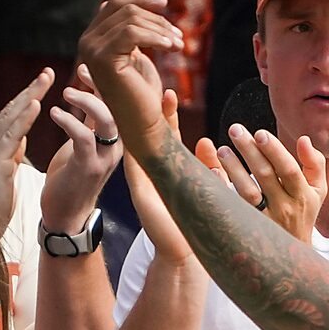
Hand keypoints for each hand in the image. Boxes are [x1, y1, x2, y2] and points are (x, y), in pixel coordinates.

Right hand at [0, 67, 53, 229]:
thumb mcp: (5, 173)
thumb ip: (11, 152)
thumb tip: (22, 136)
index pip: (12, 117)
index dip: (27, 98)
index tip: (44, 82)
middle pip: (11, 111)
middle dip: (30, 90)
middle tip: (48, 71)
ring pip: (10, 118)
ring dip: (28, 97)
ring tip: (45, 80)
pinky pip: (12, 137)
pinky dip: (24, 119)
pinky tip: (36, 105)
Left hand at [40, 67, 122, 232]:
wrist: (66, 216)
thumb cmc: (72, 178)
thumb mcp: (83, 144)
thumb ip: (89, 122)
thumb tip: (87, 93)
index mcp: (114, 141)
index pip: (118, 104)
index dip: (105, 82)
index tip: (86, 67)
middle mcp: (115, 149)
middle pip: (120, 108)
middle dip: (102, 86)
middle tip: (81, 72)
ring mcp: (105, 159)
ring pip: (108, 121)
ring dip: (87, 102)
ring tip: (66, 92)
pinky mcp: (89, 168)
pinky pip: (85, 138)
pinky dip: (69, 121)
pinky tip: (54, 113)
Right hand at [78, 0, 184, 162]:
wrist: (144, 128)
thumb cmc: (145, 97)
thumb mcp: (140, 57)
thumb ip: (135, 32)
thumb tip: (146, 4)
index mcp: (93, 39)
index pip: (115, 6)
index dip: (141, 1)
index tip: (164, 4)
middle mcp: (86, 42)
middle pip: (123, 9)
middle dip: (155, 19)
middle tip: (178, 36)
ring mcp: (92, 49)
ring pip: (130, 19)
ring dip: (160, 30)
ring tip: (179, 45)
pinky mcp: (103, 59)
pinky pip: (132, 33)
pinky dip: (155, 37)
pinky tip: (171, 48)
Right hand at [123, 88, 206, 263]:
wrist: (181, 254)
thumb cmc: (195, 226)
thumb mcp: (206, 189)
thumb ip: (209, 166)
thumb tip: (207, 142)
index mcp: (168, 165)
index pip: (164, 128)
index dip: (163, 106)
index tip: (163, 84)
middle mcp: (151, 166)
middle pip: (142, 126)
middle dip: (135, 100)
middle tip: (130, 74)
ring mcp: (142, 175)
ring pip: (132, 136)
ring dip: (124, 112)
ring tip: (119, 88)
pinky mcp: (137, 186)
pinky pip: (129, 157)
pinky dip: (125, 137)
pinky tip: (121, 118)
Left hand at [198, 125, 325, 242]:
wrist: (294, 257)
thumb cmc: (304, 214)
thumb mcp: (317, 191)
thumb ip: (314, 163)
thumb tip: (303, 139)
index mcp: (303, 196)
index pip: (289, 170)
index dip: (275, 151)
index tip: (260, 133)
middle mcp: (286, 209)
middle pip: (266, 176)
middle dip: (250, 151)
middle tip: (235, 129)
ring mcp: (267, 221)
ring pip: (248, 192)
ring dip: (234, 168)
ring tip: (222, 150)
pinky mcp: (251, 229)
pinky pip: (235, 208)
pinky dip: (223, 190)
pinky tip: (212, 172)